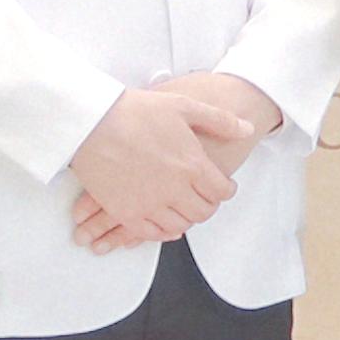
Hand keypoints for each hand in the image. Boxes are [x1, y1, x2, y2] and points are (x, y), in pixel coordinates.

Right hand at [64, 70, 269, 251]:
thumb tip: (247, 129)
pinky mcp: (126, 213)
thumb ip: (220, 121)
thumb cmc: (135, 111)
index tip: (223, 187)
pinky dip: (162, 231)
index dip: (226, 190)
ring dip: (186, 218)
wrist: (92, 122)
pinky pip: (151, 234)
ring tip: (183, 208)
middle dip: (207, 205)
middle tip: (204, 198)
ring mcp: (150, 205)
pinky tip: (163, 222)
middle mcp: (175, 190)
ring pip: (180, 226)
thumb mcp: (183, 106)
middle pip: (203, 212)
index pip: (222, 191)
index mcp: (192, 165)